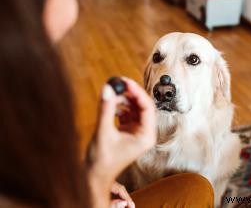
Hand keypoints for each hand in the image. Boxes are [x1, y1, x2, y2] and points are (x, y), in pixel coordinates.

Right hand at [86, 77, 155, 207]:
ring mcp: (137, 132)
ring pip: (135, 109)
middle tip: (119, 82)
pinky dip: (120, 107)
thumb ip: (106, 109)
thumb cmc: (101, 162)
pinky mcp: (129, 131)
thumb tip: (108, 88)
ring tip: (112, 94)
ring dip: (125, 100)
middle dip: (131, 94)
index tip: (126, 82)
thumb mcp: (103, 132)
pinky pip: (128, 114)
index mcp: (146, 136)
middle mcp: (145, 134)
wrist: (94, 177)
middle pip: (143, 106)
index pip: (147, 108)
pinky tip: (112, 106)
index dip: (137, 92)